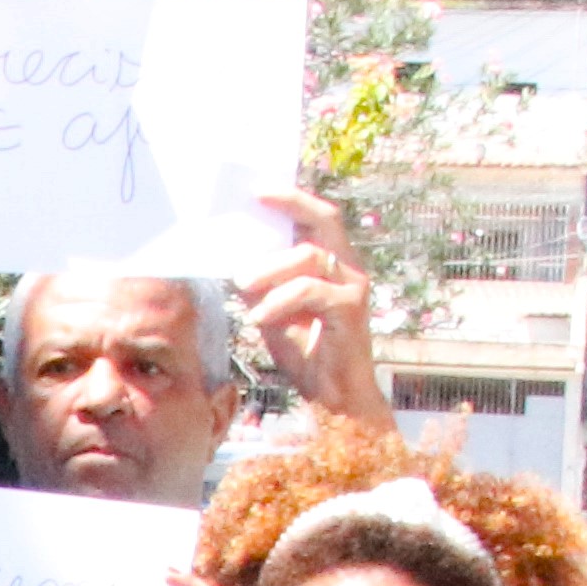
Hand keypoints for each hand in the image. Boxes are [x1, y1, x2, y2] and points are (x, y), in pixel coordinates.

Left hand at [236, 189, 389, 427]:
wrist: (333, 396)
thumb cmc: (306, 351)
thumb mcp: (273, 310)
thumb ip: (260, 284)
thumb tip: (233, 259)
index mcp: (331, 262)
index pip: (317, 217)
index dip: (292, 199)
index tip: (258, 189)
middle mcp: (348, 267)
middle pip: (325, 219)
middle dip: (291, 205)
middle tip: (256, 202)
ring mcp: (353, 286)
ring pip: (309, 255)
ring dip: (270, 268)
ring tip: (242, 285)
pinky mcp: (351, 308)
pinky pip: (310, 290)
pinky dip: (279, 300)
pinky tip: (260, 316)